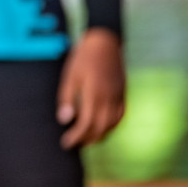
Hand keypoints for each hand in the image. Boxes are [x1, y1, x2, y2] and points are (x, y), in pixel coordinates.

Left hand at [57, 27, 125, 147]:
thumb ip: (66, 99)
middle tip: (74, 143)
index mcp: (94, 95)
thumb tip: (64, 120)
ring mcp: (118, 97)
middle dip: (87, 139)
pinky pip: (119, 116)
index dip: (76, 137)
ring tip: (86, 139)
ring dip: (99, 135)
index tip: (66, 143)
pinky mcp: (123, 94)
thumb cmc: (83, 58)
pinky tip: (103, 127)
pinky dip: (110, 126)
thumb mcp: (70, 76)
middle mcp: (109, 99)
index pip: (86, 125)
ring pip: (111, 124)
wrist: (105, 42)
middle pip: (100, 129)